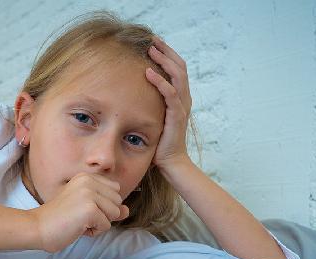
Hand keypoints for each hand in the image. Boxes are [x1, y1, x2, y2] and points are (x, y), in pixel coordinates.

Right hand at [30, 173, 128, 251]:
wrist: (37, 227)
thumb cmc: (60, 219)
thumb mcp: (86, 208)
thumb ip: (108, 206)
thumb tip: (126, 210)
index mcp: (86, 177)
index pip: (115, 191)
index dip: (103, 205)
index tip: (81, 209)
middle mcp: (89, 181)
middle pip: (117, 203)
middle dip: (103, 215)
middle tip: (79, 216)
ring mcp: (90, 194)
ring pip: (114, 214)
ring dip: (99, 224)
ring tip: (78, 221)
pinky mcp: (90, 209)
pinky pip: (106, 225)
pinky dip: (93, 231)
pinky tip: (77, 227)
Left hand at [146, 37, 192, 168]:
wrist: (170, 162)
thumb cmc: (160, 142)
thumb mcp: (155, 117)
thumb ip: (150, 103)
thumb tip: (131, 92)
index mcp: (180, 97)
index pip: (177, 69)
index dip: (168, 54)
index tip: (154, 43)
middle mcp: (184, 98)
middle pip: (180, 66)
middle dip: (166, 51)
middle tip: (152, 39)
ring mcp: (182, 106)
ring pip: (178, 75)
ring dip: (164, 60)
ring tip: (151, 49)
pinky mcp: (177, 115)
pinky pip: (171, 93)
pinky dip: (160, 81)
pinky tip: (148, 72)